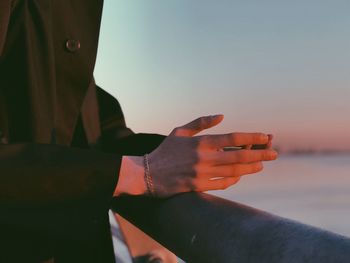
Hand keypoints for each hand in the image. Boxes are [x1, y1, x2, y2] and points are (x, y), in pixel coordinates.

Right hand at [148, 115, 277, 197]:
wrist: (148, 174)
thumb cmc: (165, 151)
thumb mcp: (180, 131)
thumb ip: (201, 123)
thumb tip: (222, 116)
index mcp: (201, 142)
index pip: (233, 138)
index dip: (252, 137)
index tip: (266, 137)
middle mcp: (204, 158)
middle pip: (239, 156)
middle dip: (260, 154)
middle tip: (274, 153)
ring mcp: (202, 174)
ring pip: (235, 171)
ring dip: (251, 168)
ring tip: (262, 164)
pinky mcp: (199, 186)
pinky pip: (223, 184)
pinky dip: (234, 179)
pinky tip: (241, 175)